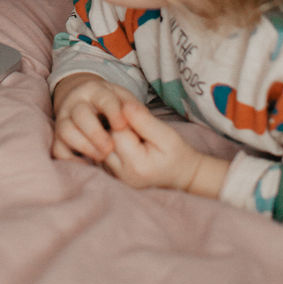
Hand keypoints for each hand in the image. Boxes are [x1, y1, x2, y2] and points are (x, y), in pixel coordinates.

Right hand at [51, 74, 141, 164]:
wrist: (83, 101)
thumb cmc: (110, 104)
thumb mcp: (123, 98)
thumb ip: (133, 108)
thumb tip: (140, 118)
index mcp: (96, 90)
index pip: (103, 98)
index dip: (113, 112)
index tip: (122, 126)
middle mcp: (76, 103)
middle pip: (80, 114)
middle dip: (95, 133)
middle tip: (110, 148)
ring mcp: (64, 119)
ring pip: (65, 130)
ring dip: (84, 145)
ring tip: (101, 156)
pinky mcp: (58, 136)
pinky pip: (57, 148)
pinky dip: (70, 159)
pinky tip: (87, 164)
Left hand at [102, 99, 228, 198]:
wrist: (181, 175)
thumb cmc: (176, 154)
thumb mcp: (166, 134)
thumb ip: (143, 121)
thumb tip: (123, 105)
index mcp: (136, 165)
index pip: (117, 132)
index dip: (125, 119)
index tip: (140, 119)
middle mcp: (122, 174)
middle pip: (105, 139)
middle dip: (118, 128)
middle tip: (138, 129)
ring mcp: (116, 177)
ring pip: (101, 146)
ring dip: (114, 136)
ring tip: (134, 136)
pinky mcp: (114, 176)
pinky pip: (104, 154)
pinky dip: (113, 145)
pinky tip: (129, 143)